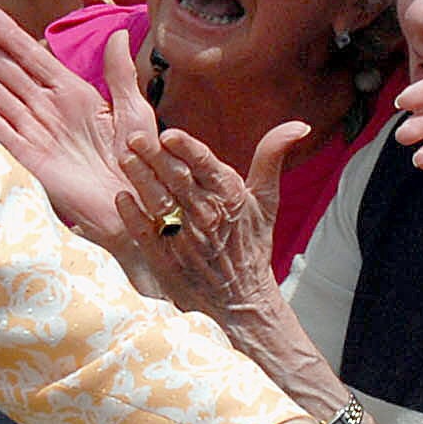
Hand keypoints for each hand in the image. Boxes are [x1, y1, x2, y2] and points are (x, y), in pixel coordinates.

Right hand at [0, 5, 144, 245]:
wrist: (135, 204)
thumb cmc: (139, 160)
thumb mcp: (134, 111)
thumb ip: (120, 74)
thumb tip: (115, 34)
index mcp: (73, 93)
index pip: (33, 57)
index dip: (9, 35)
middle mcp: (47, 109)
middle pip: (5, 70)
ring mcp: (34, 132)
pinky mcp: (27, 157)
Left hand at [113, 117, 302, 319]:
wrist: (241, 298)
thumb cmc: (251, 242)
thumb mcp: (266, 200)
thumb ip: (272, 158)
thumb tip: (300, 126)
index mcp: (230, 197)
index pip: (205, 165)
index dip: (185, 147)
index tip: (168, 134)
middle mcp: (207, 216)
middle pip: (176, 178)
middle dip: (153, 155)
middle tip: (132, 137)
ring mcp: (185, 238)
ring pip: (158, 201)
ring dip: (140, 178)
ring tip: (125, 158)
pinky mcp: (166, 259)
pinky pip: (145, 232)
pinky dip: (132, 214)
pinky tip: (122, 197)